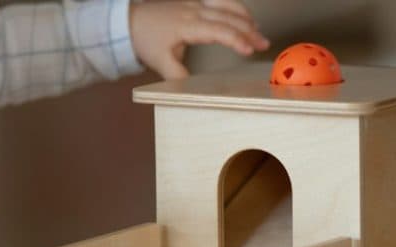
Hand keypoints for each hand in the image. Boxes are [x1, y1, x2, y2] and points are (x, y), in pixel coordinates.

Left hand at [129, 0, 269, 78]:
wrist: (131, 21)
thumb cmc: (146, 39)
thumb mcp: (159, 61)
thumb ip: (177, 76)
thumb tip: (192, 89)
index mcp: (187, 24)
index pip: (218, 30)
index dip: (236, 40)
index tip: (249, 50)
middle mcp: (194, 9)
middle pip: (228, 17)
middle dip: (249, 30)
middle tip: (263, 45)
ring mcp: (196, 1)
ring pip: (228, 4)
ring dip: (245, 17)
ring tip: (258, 32)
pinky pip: (221, 0)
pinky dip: (236, 8)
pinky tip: (244, 17)